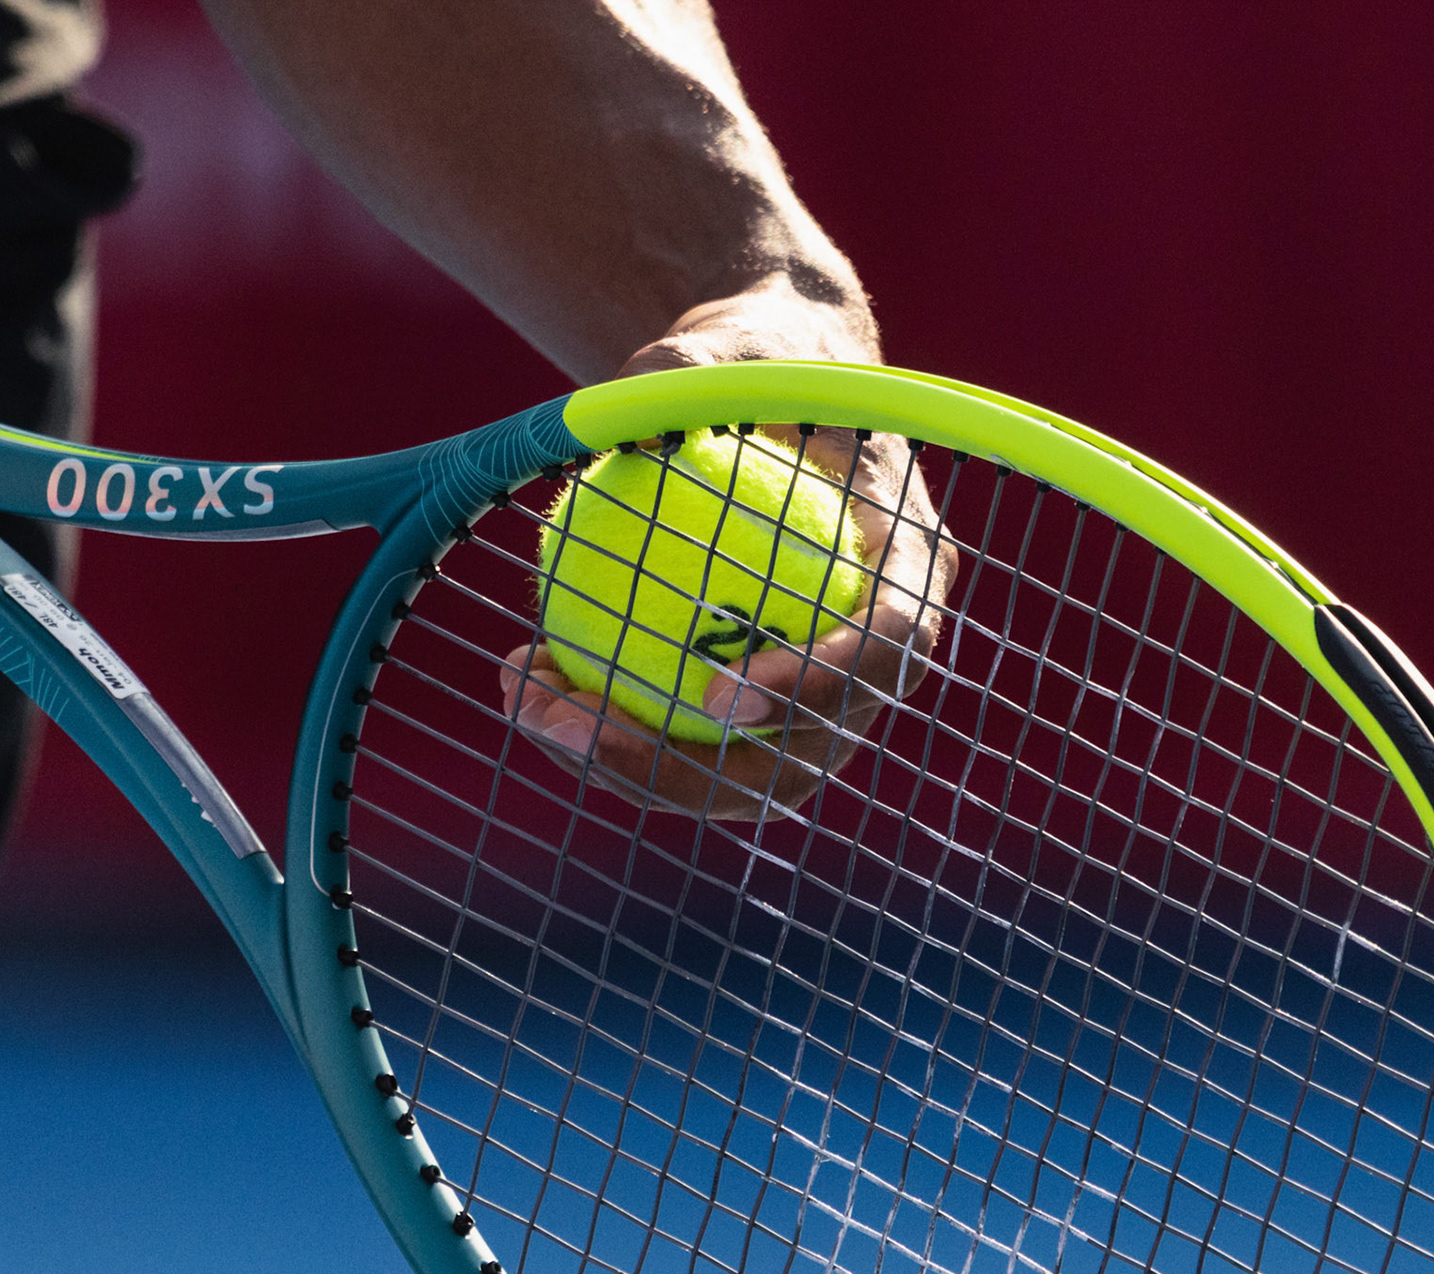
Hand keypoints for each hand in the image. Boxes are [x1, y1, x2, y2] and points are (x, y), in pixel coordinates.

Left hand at [498, 285, 959, 821]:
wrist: (766, 388)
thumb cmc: (762, 356)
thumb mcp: (734, 342)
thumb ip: (694, 368)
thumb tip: (626, 407)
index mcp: (909, 560)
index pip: (891, 647)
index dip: (818, 686)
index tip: (717, 694)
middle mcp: (877, 650)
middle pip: (801, 754)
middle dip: (682, 767)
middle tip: (574, 725)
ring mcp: (819, 691)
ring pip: (732, 772)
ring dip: (623, 760)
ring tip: (528, 701)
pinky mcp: (755, 700)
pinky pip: (685, 738)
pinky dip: (607, 721)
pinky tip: (524, 675)